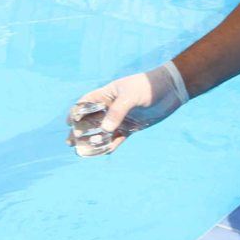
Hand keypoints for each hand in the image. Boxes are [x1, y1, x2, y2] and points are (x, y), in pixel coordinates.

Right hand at [66, 62, 188, 155]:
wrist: (170, 89)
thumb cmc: (148, 87)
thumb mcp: (131, 96)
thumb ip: (117, 112)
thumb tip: (104, 130)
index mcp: (106, 94)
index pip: (86, 103)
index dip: (76, 112)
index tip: (69, 123)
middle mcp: (111, 106)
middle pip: (91, 120)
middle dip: (80, 131)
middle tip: (70, 142)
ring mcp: (121, 118)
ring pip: (103, 131)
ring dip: (93, 140)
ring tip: (82, 151)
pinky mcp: (131, 127)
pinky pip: (117, 138)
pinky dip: (110, 145)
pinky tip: (103, 152)